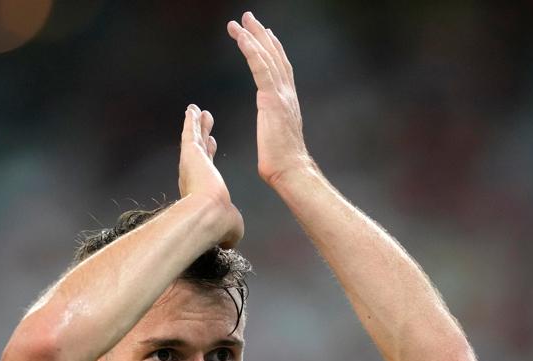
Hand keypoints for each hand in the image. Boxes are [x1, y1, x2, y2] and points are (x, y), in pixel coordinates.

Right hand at [178, 104, 243, 247]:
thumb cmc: (218, 226)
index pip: (206, 168)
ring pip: (194, 139)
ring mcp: (191, 164)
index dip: (209, 155)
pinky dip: (190, 120)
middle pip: (199, 150)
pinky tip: (192, 109)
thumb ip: (230, 234)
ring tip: (198, 110)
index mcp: (202, 192)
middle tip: (205, 122)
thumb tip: (229, 243)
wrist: (207, 216)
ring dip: (196, 125)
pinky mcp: (190, 153)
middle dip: (203, 136)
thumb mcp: (230, 230)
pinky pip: (190, 132)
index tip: (212, 144)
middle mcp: (193, 176)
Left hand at [227, 11, 313, 187]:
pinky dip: (251, 51)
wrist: (291, 170)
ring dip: (253, 36)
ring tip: (241, 21)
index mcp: (287, 102)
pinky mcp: (272, 100)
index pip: (280, 68)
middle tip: (249, 17)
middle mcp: (287, 93)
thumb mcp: (276, 137)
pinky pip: (260, 69)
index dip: (272, 49)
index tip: (263, 34)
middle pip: (274, 56)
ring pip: (267, 57)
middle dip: (261, 35)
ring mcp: (281, 95)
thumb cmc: (282, 162)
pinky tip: (242, 38)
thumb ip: (273, 126)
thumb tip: (271, 130)